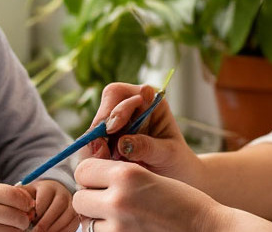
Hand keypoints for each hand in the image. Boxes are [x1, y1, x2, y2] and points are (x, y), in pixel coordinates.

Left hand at [19, 180, 77, 231]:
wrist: (53, 196)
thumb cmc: (36, 197)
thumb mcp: (28, 193)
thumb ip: (21, 197)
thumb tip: (14, 205)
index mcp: (49, 187)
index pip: (44, 199)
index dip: (36, 212)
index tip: (28, 221)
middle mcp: (63, 193)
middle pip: (57, 207)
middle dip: (45, 222)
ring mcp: (72, 204)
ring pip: (67, 216)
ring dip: (54, 228)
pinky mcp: (76, 215)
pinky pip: (72, 224)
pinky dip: (62, 231)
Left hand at [73, 158, 231, 231]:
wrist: (206, 228)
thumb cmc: (181, 201)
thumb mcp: (148, 176)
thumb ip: (117, 176)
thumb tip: (83, 179)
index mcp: (126, 174)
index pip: (82, 170)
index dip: (91, 175)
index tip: (102, 180)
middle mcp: (118, 200)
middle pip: (79, 198)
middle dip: (90, 199)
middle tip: (110, 201)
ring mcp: (118, 228)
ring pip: (86, 222)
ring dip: (98, 220)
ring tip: (123, 217)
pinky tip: (128, 229)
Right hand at [81, 83, 202, 186]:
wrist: (178, 178)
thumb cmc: (177, 162)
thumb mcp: (167, 154)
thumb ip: (146, 147)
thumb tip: (122, 144)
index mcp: (149, 100)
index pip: (119, 93)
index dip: (113, 109)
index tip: (112, 129)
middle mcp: (130, 108)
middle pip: (102, 110)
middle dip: (100, 131)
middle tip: (104, 153)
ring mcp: (117, 125)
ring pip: (94, 130)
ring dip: (98, 147)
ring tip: (113, 163)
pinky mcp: (109, 142)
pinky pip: (94, 146)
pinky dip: (98, 157)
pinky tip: (110, 167)